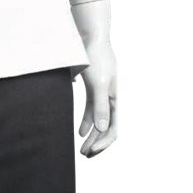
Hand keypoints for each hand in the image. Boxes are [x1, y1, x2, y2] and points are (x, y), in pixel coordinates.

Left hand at [71, 0, 116, 157]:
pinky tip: (79, 130)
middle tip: (84, 156)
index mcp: (113, 99)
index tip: (90, 151)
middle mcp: (108, 98)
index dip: (103, 143)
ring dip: (91, 135)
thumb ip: (101, 106)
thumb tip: (104, 130)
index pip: (112, 128)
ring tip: (81, 148)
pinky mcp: (90, 87)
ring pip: (97, 120)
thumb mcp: (98, 83)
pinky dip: (85, 121)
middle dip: (97, 143)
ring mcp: (99, 93)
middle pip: (106, 128)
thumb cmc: (95, 58)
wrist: (89, 36)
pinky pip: (90, 110)